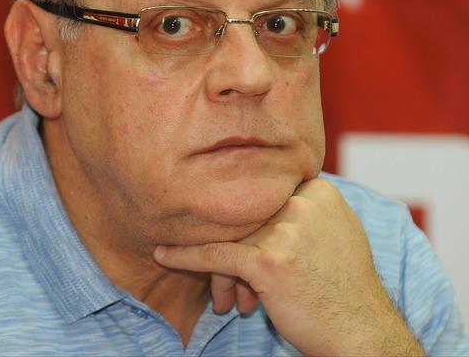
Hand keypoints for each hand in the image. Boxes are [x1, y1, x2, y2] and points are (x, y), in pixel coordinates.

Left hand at [153, 178, 423, 355]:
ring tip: (223, 293)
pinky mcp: (267, 259)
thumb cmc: (345, 287)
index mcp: (319, 190)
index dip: (249, 219)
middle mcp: (303, 202)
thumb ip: (307, 205)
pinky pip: (214, 254)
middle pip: (247, 215)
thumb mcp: (337, 231)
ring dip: (223, 269)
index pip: (264, 192)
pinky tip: (162, 254)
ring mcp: (285, 229)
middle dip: (238, 245)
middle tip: (229, 271)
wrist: (361, 334)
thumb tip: (269, 191)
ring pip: (231, 237)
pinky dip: (185, 256)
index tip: (234, 230)